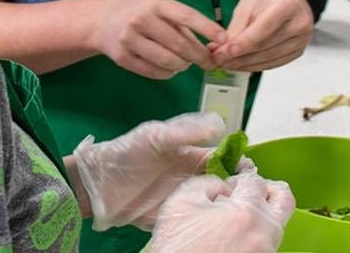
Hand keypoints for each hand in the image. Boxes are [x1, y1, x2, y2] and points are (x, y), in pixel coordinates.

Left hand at [72, 112, 252, 230]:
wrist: (98, 186)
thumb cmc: (125, 154)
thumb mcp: (156, 136)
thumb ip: (186, 130)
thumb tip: (220, 124)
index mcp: (191, 155)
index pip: (225, 158)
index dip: (241, 163)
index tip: (251, 171)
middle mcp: (192, 178)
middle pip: (226, 182)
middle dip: (241, 188)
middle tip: (250, 195)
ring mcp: (185, 199)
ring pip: (216, 203)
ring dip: (228, 206)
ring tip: (238, 212)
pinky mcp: (176, 218)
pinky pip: (198, 222)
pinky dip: (210, 223)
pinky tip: (218, 225)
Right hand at [92, 0, 225, 78]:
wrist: (99, 21)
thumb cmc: (137, 10)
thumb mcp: (158, 5)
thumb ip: (181, 21)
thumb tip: (210, 43)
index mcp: (155, 4)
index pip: (187, 16)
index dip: (208, 29)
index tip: (223, 40)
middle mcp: (142, 20)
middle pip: (180, 45)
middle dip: (200, 57)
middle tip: (210, 62)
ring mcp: (130, 40)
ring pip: (168, 62)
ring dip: (183, 66)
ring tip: (186, 63)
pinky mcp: (123, 58)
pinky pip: (154, 72)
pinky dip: (168, 73)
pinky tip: (170, 67)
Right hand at [149, 172, 295, 252]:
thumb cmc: (177, 246)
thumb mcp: (181, 202)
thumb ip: (207, 182)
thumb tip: (223, 187)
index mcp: (246, 213)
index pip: (256, 180)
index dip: (239, 178)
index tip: (228, 187)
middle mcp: (264, 234)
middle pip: (284, 199)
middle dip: (269, 189)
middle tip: (250, 192)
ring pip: (276, 223)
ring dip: (259, 215)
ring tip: (233, 220)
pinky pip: (267, 242)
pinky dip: (254, 234)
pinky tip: (232, 237)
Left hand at [210, 0, 312, 71]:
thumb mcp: (247, 4)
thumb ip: (236, 28)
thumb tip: (223, 51)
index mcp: (288, 4)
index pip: (264, 28)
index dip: (244, 43)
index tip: (225, 52)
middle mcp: (300, 22)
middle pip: (266, 45)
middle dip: (238, 55)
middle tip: (218, 58)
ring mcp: (302, 39)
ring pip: (268, 58)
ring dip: (244, 64)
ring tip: (225, 62)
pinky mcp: (299, 51)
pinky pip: (274, 63)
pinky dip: (255, 66)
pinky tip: (241, 64)